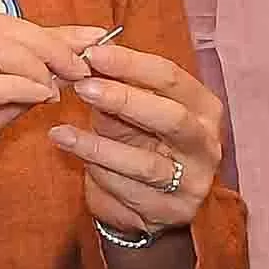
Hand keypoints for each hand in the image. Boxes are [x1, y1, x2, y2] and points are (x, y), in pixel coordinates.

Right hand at [0, 16, 65, 268]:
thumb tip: (61, 67)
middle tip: (84, 66)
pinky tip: (44, 97)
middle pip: (0, 29)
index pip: (2, 24)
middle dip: (51, 44)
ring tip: (65, 85)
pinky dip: (18, 87)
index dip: (52, 30)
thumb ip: (16, 88)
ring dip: (38, 64)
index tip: (93, 38)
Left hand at [43, 29, 226, 239]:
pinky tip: (76, 162)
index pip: (171, 78)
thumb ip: (118, 86)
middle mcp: (206, 145)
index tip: (92, 54)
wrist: (152, 199)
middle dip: (123, 100)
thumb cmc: (143, 140)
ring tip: (61, 132)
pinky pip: (127, 192)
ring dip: (98, 147)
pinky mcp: (170, 213)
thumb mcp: (134, 109)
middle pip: (170, 118)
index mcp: (204, 108)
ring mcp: (192, 183)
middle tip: (82, 87)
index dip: (130, 64)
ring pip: (144, 163)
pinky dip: (97, 175)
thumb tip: (85, 57)